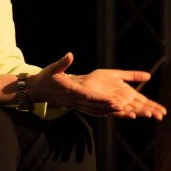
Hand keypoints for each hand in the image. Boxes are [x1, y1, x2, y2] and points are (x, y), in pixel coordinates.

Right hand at [27, 53, 166, 119]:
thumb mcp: (53, 69)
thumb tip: (69, 55)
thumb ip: (62, 63)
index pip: (90, 98)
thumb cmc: (46, 78)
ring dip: (115, 113)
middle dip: (115, 110)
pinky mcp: (80, 106)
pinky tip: (118, 112)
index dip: (104, 101)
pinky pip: (96, 111)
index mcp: (72, 92)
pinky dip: (108, 112)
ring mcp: (79, 106)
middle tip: (131, 112)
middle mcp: (77, 102)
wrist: (39, 91)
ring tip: (132, 114)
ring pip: (100, 111)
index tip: (116, 103)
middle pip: (99, 107)